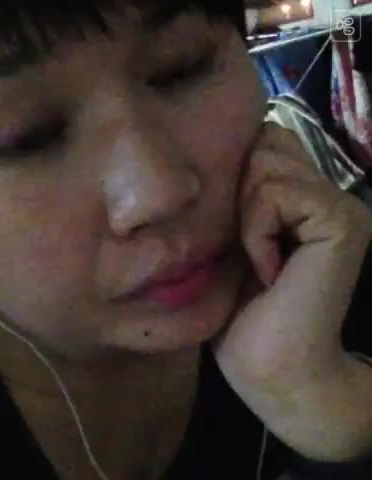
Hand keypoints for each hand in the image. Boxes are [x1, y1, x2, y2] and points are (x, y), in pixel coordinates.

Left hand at [212, 123, 371, 460]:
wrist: (270, 367)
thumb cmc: (240, 311)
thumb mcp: (231, 239)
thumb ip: (242, 192)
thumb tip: (229, 146)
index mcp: (304, 197)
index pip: (266, 139)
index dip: (237, 174)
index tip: (235, 229)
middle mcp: (329, 193)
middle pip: (265, 142)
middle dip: (239, 192)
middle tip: (248, 246)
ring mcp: (341, 206)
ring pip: (266, 164)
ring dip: (246, 216)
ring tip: (259, 260)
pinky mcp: (343, 222)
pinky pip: (276, 194)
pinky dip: (257, 231)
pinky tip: (270, 270)